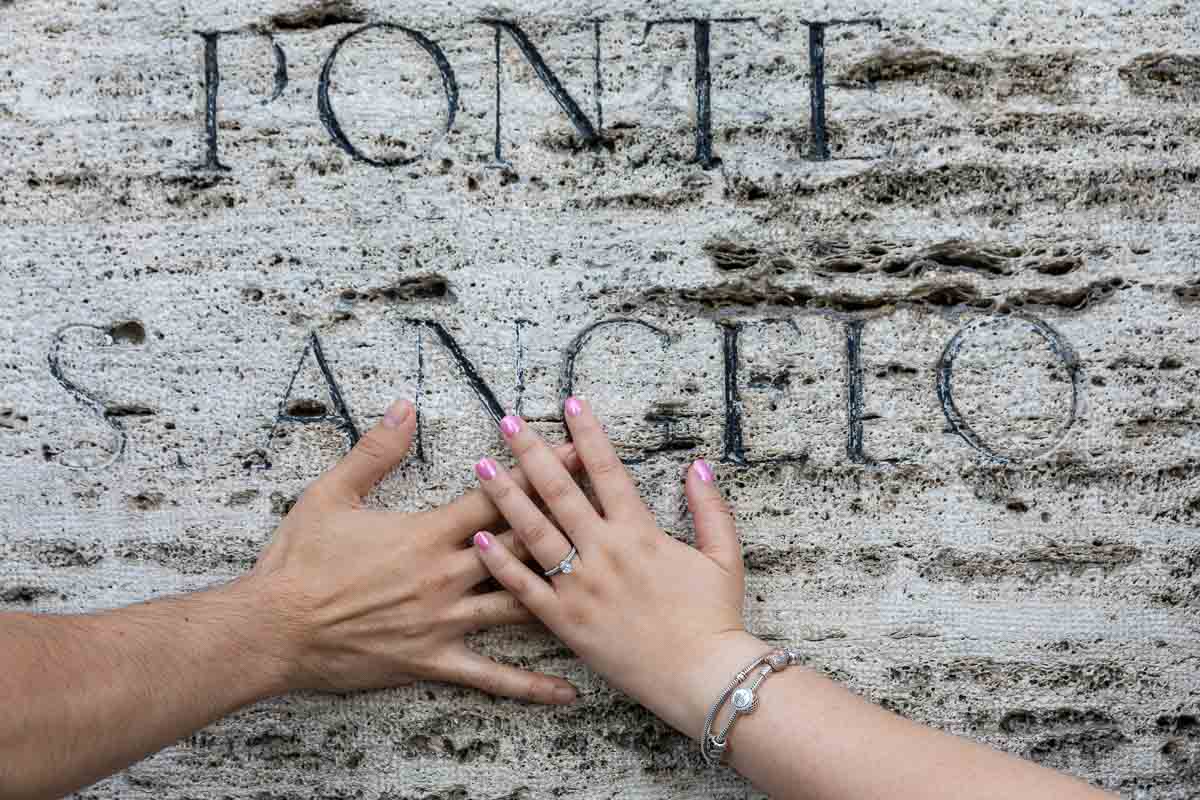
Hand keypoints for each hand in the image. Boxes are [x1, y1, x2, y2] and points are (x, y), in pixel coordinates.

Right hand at [245, 398, 578, 704]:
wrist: (271, 630)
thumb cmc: (298, 562)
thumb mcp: (331, 494)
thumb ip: (376, 450)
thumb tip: (406, 407)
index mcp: (427, 533)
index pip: (498, 495)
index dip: (542, 471)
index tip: (579, 451)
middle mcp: (446, 576)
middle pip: (522, 545)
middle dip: (569, 521)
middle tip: (613, 507)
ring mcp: (445, 622)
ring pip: (519, 607)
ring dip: (563, 593)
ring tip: (608, 590)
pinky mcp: (434, 661)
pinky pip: (491, 678)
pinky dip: (530, 685)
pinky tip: (568, 690)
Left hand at [468, 397, 767, 737]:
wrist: (702, 676)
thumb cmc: (716, 617)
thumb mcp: (724, 556)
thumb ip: (710, 508)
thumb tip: (699, 466)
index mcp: (640, 533)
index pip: (608, 470)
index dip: (588, 434)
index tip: (570, 403)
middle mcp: (605, 552)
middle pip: (560, 491)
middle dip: (532, 452)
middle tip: (507, 421)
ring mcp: (582, 587)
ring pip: (534, 533)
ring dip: (505, 497)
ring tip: (481, 466)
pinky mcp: (567, 622)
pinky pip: (526, 589)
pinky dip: (502, 564)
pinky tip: (480, 539)